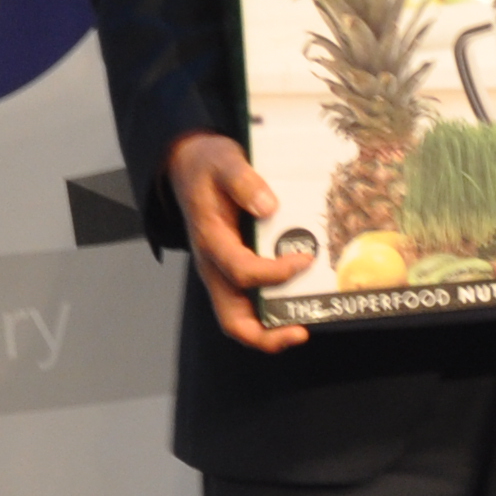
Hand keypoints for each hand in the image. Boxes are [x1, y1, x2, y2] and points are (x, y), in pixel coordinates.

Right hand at [164, 133, 312, 353]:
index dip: (274, 273)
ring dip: (270, 329)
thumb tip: (268, 206)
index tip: (305, 259)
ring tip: (303, 327)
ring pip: (240, 318)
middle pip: (231, 318)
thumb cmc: (209, 166)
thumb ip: (243, 181)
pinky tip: (298, 303)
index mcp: (210, 240)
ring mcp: (222, 272)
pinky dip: (271, 311)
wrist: (190, 166)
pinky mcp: (233, 270)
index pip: (240, 271)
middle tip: (300, 332)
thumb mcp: (225, 161)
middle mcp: (214, 265)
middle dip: (264, 335)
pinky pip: (249, 302)